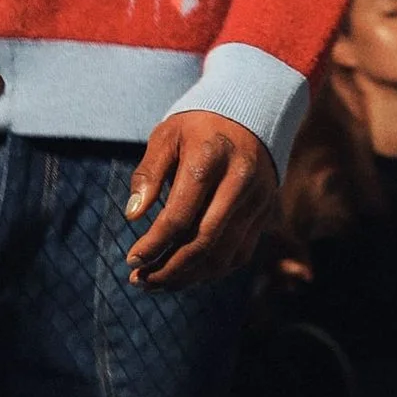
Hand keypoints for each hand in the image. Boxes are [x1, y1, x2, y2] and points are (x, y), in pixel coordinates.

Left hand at [124, 111, 277, 289]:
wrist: (251, 112)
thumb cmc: (197, 126)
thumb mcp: (166, 136)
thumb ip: (148, 174)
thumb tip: (132, 216)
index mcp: (210, 158)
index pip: (179, 215)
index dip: (154, 244)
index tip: (131, 260)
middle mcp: (239, 182)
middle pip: (204, 241)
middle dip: (169, 269)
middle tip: (141, 281)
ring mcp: (257, 200)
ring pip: (223, 255)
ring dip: (188, 277)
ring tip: (157, 283)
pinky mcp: (266, 213)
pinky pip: (240, 254)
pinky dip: (211, 271)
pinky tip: (185, 274)